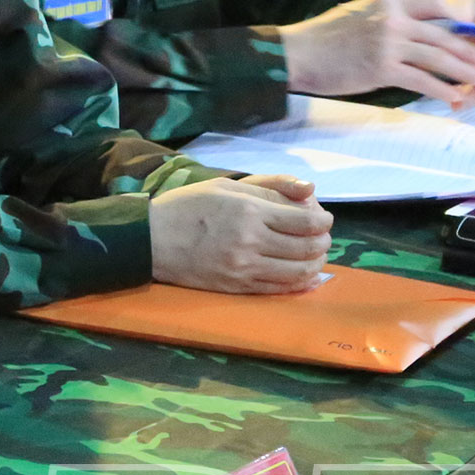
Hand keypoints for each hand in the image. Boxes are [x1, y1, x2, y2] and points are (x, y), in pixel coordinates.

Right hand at [149, 174, 333, 292]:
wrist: (150, 240)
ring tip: (316, 256)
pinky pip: (278, 289)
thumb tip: (310, 188)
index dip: (323, 220)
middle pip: (307, 247)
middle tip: (323, 237)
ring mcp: (244, 267)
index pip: (305, 220)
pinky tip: (306, 277)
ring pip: (298, 272)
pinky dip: (300, 284)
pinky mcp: (237, 286)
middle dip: (323, 242)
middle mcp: (250, 240)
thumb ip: (270, 186)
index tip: (324, 218)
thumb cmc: (187, 207)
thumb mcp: (226, 185)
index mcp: (248, 210)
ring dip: (316, 264)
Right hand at [281, 0, 474, 104]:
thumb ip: (388, 17)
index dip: (461, 19)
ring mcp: (389, 45)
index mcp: (389, 3)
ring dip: (464, 71)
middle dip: (470, 50)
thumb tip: (413, 28)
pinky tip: (453, 97)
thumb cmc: (322, 37)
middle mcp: (394, 21)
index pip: (437, 5)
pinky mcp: (382, 69)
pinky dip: (441, 90)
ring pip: (438, 58)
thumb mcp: (358, 13)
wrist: (296, 54)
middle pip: (445, 35)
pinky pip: (421, 80)